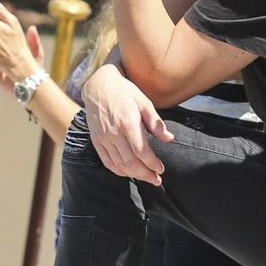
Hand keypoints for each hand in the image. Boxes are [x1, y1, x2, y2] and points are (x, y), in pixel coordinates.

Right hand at [80, 64, 174, 185]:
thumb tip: (170, 138)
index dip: (152, 164)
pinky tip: (128, 173)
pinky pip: (107, 161)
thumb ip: (156, 122)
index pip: (142, 152)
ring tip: (146, 178)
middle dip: (146, 174)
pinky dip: (118, 171)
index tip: (161, 169)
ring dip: (134, 175)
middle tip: (157, 180)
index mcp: (128, 123)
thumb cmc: (124, 92)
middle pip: (131, 162)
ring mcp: (103, 138)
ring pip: (119, 164)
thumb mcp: (144, 102)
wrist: (98, 85)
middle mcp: (114, 133)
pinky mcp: (96, 140)